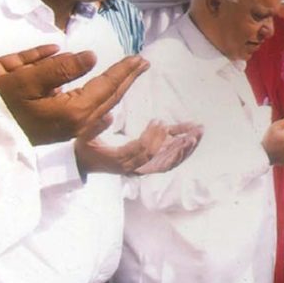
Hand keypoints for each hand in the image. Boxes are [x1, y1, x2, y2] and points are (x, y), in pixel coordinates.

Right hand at [0, 47, 147, 144]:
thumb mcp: (25, 80)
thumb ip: (61, 69)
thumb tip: (93, 57)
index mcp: (73, 111)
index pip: (106, 86)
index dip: (123, 70)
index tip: (139, 58)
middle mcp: (76, 123)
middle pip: (109, 97)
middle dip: (127, 79)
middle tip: (143, 64)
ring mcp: (68, 130)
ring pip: (100, 107)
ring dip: (117, 90)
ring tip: (130, 75)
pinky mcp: (57, 132)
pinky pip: (86, 116)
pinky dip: (99, 107)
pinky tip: (110, 110)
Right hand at [76, 120, 202, 174]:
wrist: (84, 163)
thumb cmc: (85, 149)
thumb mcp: (84, 137)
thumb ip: (96, 127)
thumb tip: (109, 115)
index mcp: (120, 161)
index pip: (142, 152)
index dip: (152, 138)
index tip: (160, 122)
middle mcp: (135, 167)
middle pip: (161, 160)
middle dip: (177, 147)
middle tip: (191, 134)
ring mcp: (143, 166)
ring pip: (169, 161)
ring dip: (186, 148)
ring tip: (199, 132)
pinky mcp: (148, 162)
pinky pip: (169, 158)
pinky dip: (182, 146)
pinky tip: (193, 132)